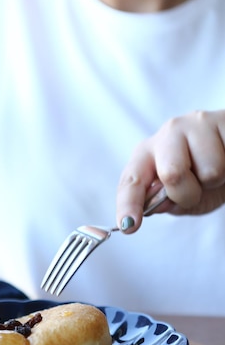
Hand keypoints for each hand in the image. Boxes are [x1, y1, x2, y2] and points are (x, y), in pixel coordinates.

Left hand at [116, 110, 224, 232]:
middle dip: (188, 194)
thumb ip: (165, 203)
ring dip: (216, 181)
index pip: (132, 181)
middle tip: (197, 189)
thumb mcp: (181, 199)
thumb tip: (157, 204)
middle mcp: (168, 134)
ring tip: (217, 169)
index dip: (129, 203)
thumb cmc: (203, 179)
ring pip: (210, 171)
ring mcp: (196, 123)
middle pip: (172, 173)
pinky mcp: (223, 120)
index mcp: (148, 154)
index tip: (129, 225)